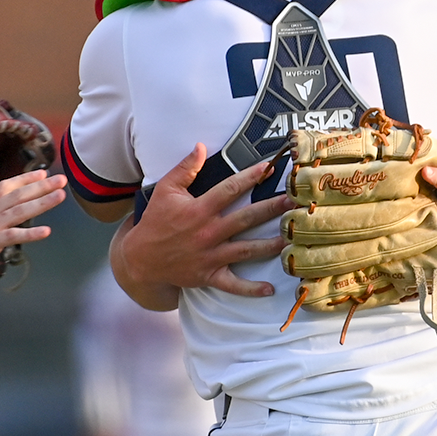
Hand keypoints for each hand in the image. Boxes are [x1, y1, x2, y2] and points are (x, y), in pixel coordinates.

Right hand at [0, 170, 66, 287]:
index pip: (5, 187)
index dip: (24, 179)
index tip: (42, 172)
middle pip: (17, 195)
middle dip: (41, 186)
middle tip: (62, 178)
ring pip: (19, 211)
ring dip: (42, 202)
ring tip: (60, 196)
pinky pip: (12, 236)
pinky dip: (30, 233)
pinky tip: (46, 232)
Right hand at [118, 144, 291, 298]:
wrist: (141, 259)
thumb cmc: (155, 221)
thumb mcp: (165, 191)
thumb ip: (185, 169)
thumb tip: (201, 146)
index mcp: (198, 210)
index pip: (229, 189)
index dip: (250, 177)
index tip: (270, 167)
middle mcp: (207, 233)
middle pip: (246, 219)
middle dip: (272, 209)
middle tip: (295, 201)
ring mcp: (210, 256)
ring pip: (246, 250)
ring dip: (270, 245)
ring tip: (293, 239)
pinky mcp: (209, 276)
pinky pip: (233, 284)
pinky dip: (251, 289)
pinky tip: (271, 289)